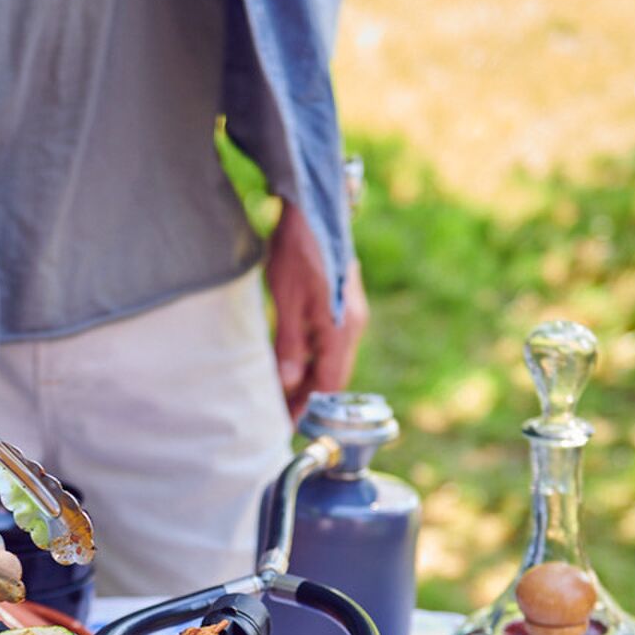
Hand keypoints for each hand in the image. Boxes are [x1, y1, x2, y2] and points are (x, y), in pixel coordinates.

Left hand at [267, 201, 368, 419]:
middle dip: (307, 397)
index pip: (328, 384)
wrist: (313, 208)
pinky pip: (330, 342)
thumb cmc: (298, 250)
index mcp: (342, 330)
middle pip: (332, 375)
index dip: (308, 408)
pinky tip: (292, 362)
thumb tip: (286, 384)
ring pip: (330, 359)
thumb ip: (288, 345)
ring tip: (282, 395)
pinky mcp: (342, 304)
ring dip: (309, 378)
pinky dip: (312, 358)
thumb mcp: (286, 300)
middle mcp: (353, 326)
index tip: (287, 425)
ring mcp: (351, 315)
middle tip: (280, 415)